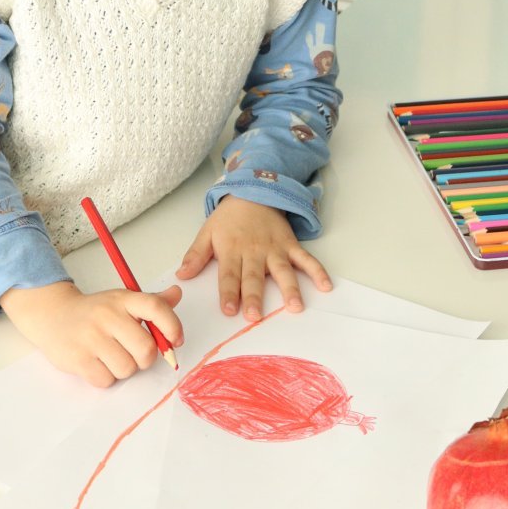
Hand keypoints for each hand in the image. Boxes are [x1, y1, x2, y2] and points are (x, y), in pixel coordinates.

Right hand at [0, 280, 182, 386]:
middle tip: (134, 353)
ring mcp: (91, 337)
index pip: (156, 308)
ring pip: (127, 369)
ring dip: (124, 369)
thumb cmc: (94, 312)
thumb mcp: (121, 300)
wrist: (52, 315)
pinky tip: (97, 363)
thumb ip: (151, 302)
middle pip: (146, 349)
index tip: (176, 340)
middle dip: (145, 358)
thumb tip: (177, 295)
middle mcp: (107, 315)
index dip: (173, 327)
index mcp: (122, 299)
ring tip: (111, 356)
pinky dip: (106, 377)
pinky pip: (107, 380)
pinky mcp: (78, 358)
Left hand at [176, 196, 331, 320]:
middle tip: (254, 316)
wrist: (254, 192)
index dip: (228, 292)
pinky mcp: (291, 245)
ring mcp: (275, 249)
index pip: (229, 275)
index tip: (229, 310)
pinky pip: (306, 259)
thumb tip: (181, 276)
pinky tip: (326, 286)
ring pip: (283, 271)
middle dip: (254, 297)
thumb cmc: (229, 218)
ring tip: (295, 306)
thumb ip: (195, 255)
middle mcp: (254, 252)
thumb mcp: (207, 232)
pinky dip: (318, 271)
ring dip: (290, 288)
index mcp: (232, 250)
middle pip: (254, 277)